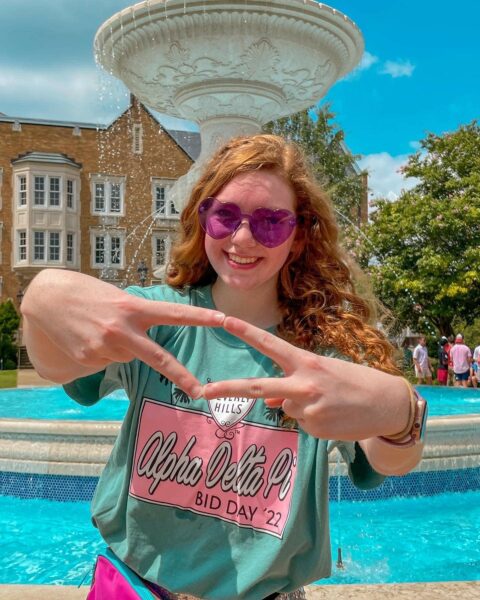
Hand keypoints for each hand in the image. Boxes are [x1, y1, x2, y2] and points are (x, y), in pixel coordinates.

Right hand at [22, 270, 224, 396]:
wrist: (46, 299)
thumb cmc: (88, 294)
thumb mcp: (118, 297)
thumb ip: (137, 317)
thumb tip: (147, 343)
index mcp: (133, 308)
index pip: (174, 313)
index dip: (200, 317)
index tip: (223, 320)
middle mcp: (121, 329)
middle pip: (158, 358)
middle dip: (181, 376)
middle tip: (200, 392)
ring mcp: (104, 346)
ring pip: (128, 357)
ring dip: (122, 348)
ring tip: (102, 329)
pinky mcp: (88, 359)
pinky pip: (108, 361)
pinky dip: (104, 353)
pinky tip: (89, 338)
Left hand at [202, 317, 409, 440]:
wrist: (386, 404)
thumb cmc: (353, 381)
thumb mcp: (323, 372)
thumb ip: (292, 382)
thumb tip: (267, 402)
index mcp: (307, 362)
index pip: (270, 345)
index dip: (246, 332)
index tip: (224, 320)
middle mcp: (304, 384)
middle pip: (258, 387)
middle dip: (228, 389)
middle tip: (203, 391)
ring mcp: (308, 408)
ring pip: (286, 408)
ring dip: (300, 406)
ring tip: (329, 403)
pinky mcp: (314, 429)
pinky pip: (302, 423)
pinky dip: (312, 420)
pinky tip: (333, 416)